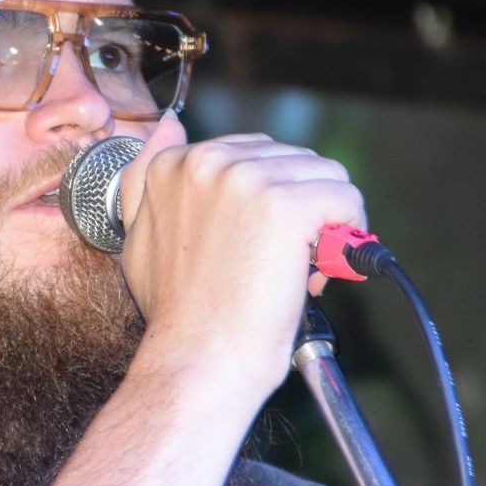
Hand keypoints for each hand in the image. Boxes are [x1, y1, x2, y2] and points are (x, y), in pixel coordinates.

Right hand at [117, 111, 366, 394]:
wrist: (198, 360)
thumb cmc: (176, 312)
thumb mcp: (139, 235)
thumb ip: (148, 176)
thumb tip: (169, 125)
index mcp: (174, 164)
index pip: (256, 154)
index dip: (265, 203)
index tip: (251, 246)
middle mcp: (208, 162)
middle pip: (295, 162)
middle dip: (298, 211)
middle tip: (275, 265)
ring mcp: (248, 180)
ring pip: (327, 178)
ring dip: (324, 225)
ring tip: (295, 271)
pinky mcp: (287, 206)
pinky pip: (346, 200)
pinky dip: (346, 240)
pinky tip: (315, 273)